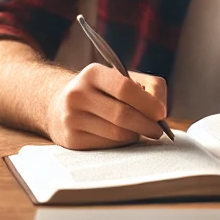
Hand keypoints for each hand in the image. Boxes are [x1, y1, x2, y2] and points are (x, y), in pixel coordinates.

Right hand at [46, 63, 166, 149]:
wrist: (58, 106)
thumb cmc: (99, 93)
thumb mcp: (117, 78)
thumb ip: (147, 86)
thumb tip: (161, 110)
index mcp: (92, 73)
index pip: (124, 87)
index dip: (147, 102)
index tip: (161, 113)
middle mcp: (78, 94)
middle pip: (122, 114)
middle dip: (147, 124)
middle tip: (158, 130)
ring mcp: (72, 117)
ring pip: (117, 134)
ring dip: (135, 135)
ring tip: (138, 131)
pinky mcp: (71, 139)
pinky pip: (107, 146)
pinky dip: (121, 144)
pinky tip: (119, 136)